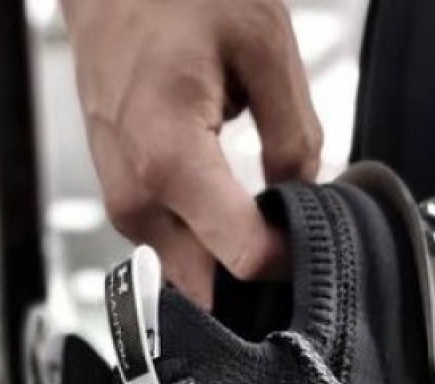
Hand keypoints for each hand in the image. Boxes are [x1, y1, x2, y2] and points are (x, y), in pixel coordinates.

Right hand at [61, 0, 322, 306]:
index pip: (244, 258)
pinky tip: (229, 209)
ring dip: (228, 264)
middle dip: (254, 278)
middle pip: (209, 289)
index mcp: (171, 161)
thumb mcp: (265, 43)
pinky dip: (206, 245)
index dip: (289, 259)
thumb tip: (302, 196)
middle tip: (290, 239)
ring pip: (188, 277)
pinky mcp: (122, 202)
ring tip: (261, 217)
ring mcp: (123, 206)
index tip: (311, 232)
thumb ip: (295, 134)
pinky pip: (172, 250)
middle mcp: (137, 198)